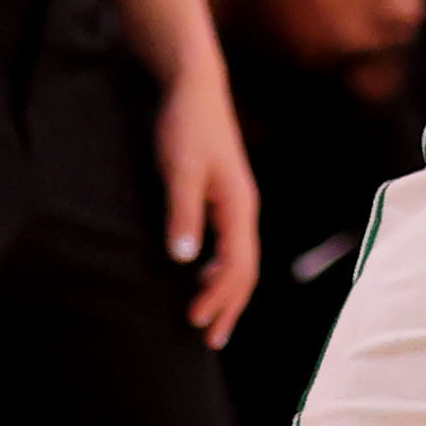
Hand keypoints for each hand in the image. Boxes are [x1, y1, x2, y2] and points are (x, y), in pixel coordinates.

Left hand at [155, 64, 261, 343]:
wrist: (194, 86)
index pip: (236, 265)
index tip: (195, 321)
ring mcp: (237, 202)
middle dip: (229, 305)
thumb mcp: (179, 168)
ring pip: (241, 258)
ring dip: (226, 291)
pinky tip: (203, 275)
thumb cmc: (186, 125)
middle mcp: (244, 208)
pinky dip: (221, 268)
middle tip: (210, 338)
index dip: (218, 297)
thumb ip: (183, 213)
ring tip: (209, 317)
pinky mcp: (225, 196)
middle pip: (246, 269)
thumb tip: (184, 259)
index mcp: (238, 205)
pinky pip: (232, 244)